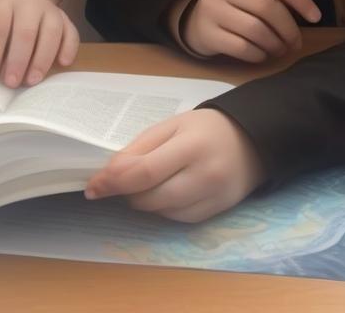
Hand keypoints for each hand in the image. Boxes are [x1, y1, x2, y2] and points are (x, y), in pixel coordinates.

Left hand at [0, 0, 79, 86]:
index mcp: (2, 3)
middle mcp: (28, 4)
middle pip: (26, 32)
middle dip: (19, 60)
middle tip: (11, 83)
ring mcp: (49, 10)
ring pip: (51, 33)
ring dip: (43, 59)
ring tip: (32, 81)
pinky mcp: (64, 18)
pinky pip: (71, 32)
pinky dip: (69, 48)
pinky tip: (62, 64)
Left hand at [85, 109, 262, 221]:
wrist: (251, 140)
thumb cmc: (204, 128)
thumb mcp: (170, 125)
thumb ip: (139, 148)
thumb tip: (110, 174)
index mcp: (190, 146)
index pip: (145, 172)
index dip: (114, 182)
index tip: (93, 187)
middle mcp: (205, 176)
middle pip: (152, 197)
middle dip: (126, 192)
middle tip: (118, 182)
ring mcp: (214, 198)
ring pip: (163, 212)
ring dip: (144, 201)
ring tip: (145, 182)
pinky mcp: (218, 212)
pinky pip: (179, 218)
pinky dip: (164, 209)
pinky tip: (165, 192)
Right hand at [182, 0, 320, 61]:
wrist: (192, 19)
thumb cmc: (231, 5)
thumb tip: (309, 14)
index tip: (315, 17)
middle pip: (267, 6)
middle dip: (288, 28)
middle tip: (295, 43)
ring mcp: (212, 10)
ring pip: (255, 29)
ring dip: (275, 44)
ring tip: (280, 49)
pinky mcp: (207, 34)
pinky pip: (241, 48)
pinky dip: (258, 54)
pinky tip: (262, 54)